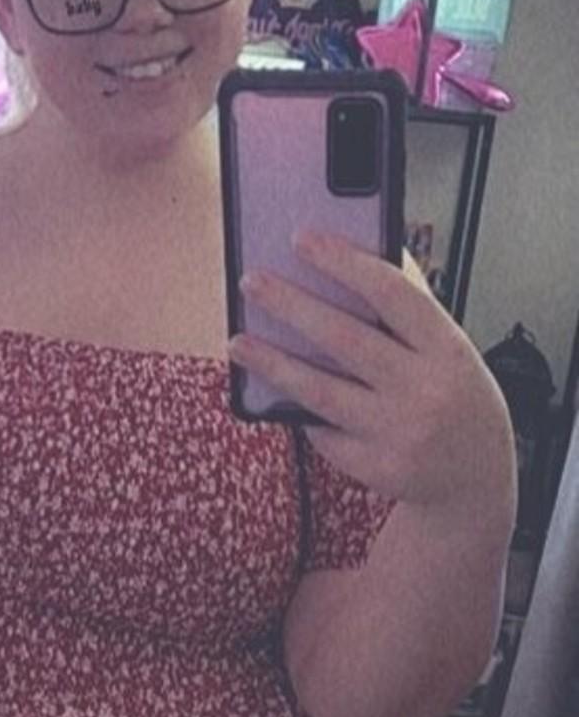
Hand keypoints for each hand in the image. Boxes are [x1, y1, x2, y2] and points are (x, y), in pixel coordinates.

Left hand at [230, 232, 517, 518]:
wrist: (476, 477)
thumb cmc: (454, 397)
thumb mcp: (449, 348)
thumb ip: (408, 310)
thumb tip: (353, 256)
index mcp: (446, 348)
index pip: (390, 293)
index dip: (343, 262)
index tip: (302, 240)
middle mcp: (424, 389)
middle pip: (344, 338)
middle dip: (291, 305)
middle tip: (252, 282)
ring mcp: (397, 432)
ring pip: (319, 391)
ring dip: (272, 363)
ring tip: (238, 342)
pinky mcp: (373, 466)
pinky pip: (323, 431)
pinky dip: (300, 408)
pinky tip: (278, 390)